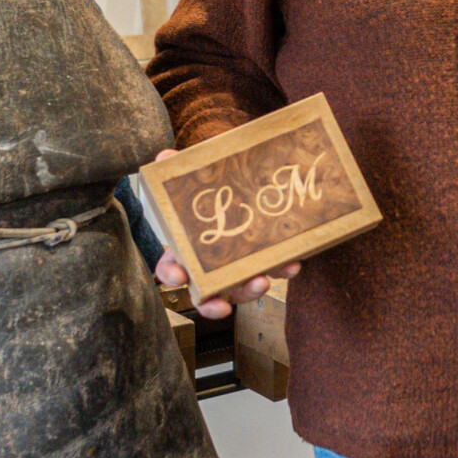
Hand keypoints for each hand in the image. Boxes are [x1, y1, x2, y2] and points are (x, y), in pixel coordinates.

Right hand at [145, 147, 300, 317]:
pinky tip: (292, 262)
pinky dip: (282, 269)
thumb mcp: (198, 177)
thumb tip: (165, 155)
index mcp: (185, 249)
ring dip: (250, 290)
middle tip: (222, 302)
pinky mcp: (266, 262)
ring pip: (240, 291)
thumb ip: (182, 168)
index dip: (172, 276)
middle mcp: (210, 267)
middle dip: (212, 303)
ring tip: (262, 281)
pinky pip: (273, 272)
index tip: (180, 276)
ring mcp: (238, 268)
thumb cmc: (213, 191)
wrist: (248, 186)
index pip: (169, 269)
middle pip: (205, 294)